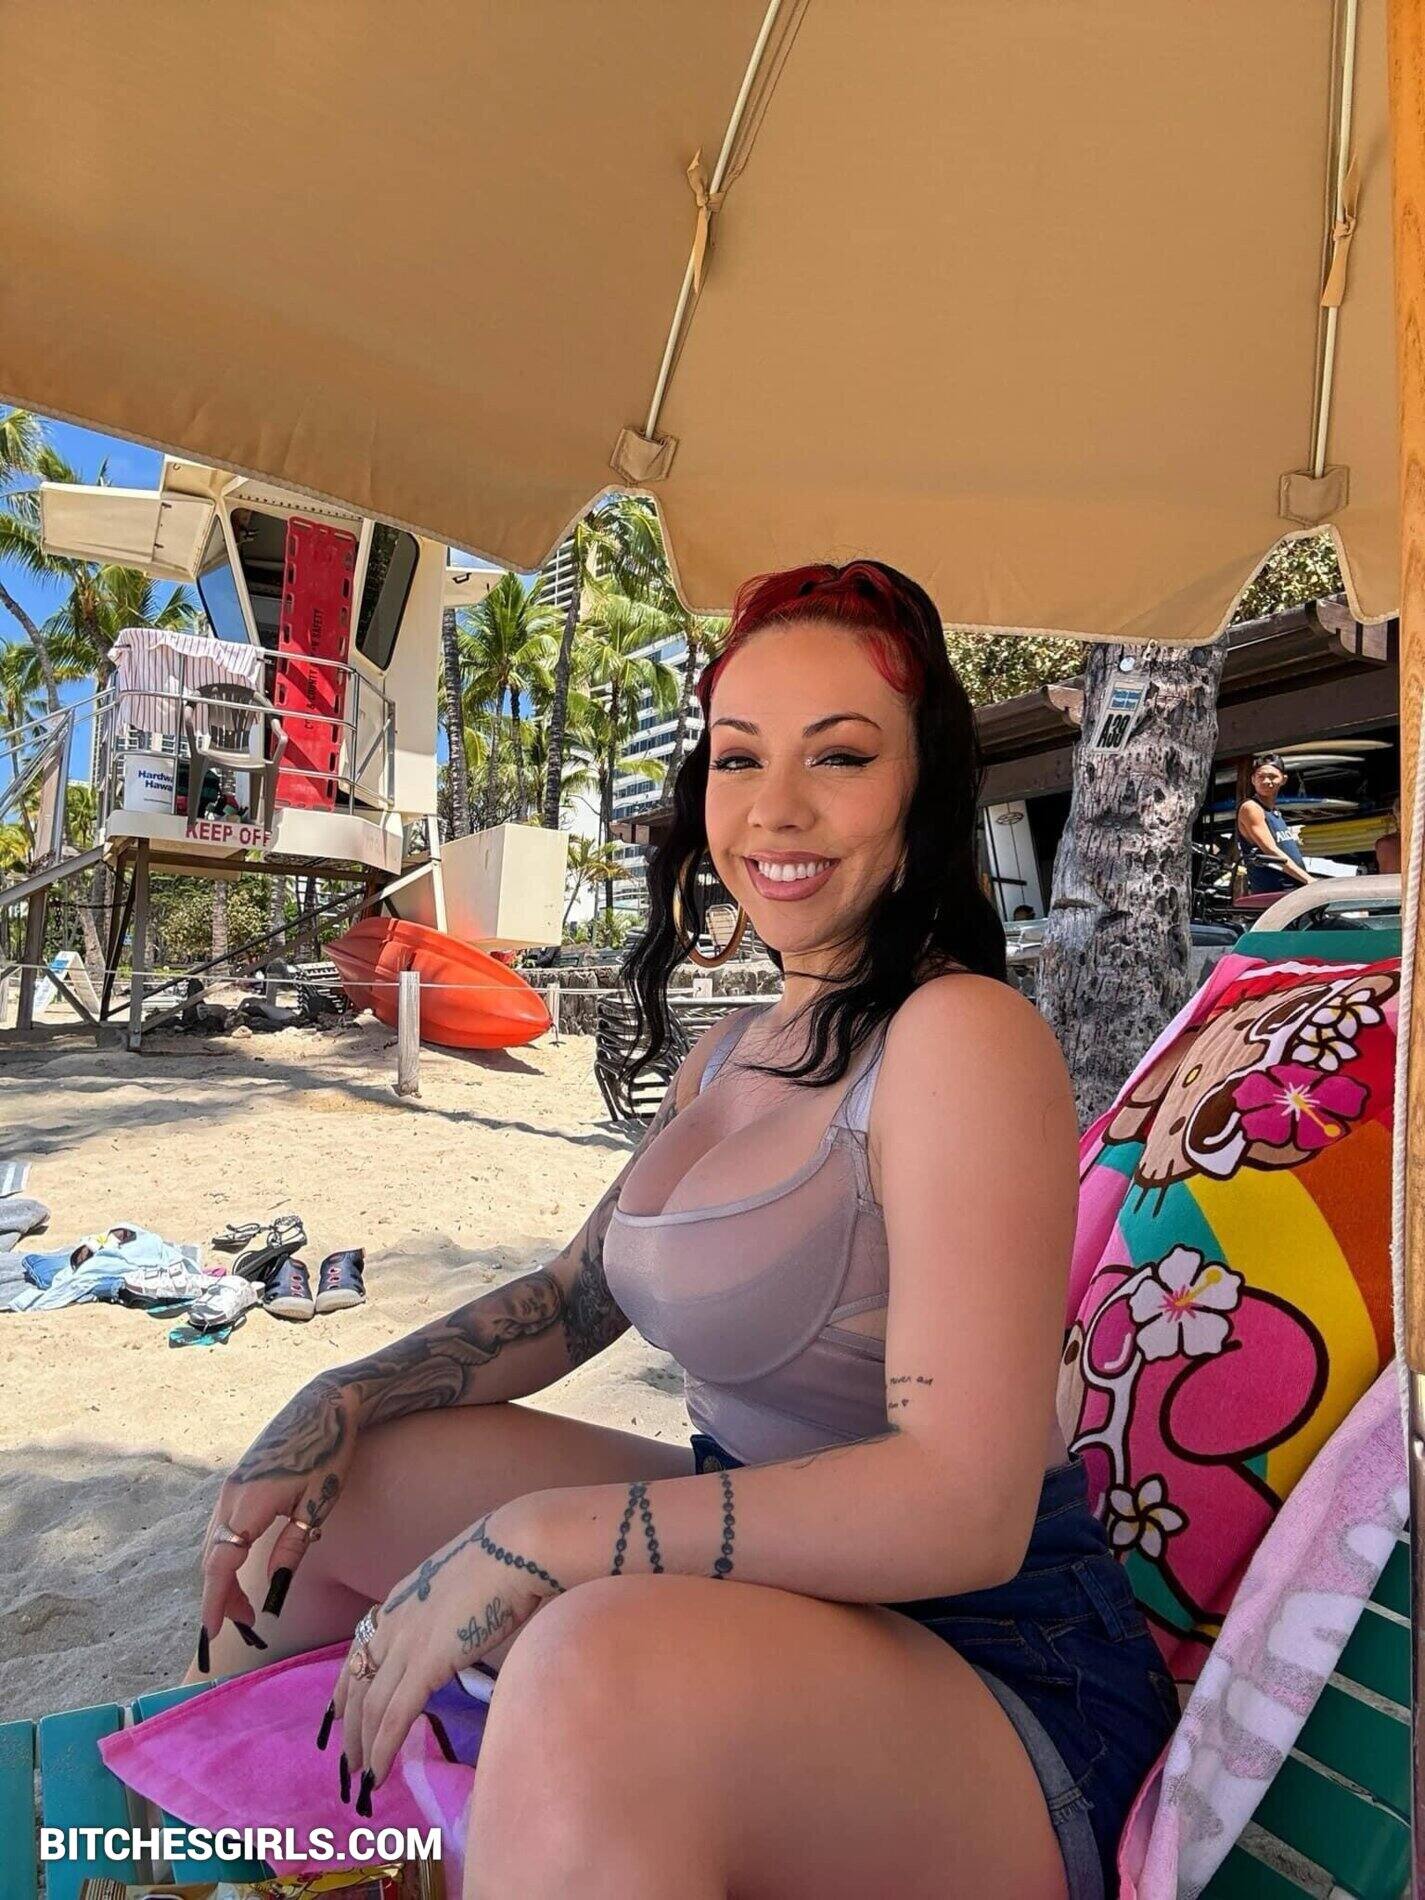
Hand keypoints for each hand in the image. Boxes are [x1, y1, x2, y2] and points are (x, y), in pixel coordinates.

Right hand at [198, 1376, 358, 1657]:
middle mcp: (231, 1494)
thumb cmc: (330, 1453)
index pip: (221, 1564)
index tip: (212, 1632)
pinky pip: (221, 1525)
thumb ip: (291, 1547)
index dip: (214, 1601)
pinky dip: (226, 1552)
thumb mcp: (317, 1505)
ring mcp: (231, 1484)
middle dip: (222, 1595)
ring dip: (223, 1575)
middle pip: (213, 1558)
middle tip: (247, 1623)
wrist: (324, 1404)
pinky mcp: (237, 1479)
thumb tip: (270, 1587)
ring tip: (247, 1603)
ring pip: (214, 1542)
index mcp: (250, 1502)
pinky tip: (243, 1565)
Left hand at [330, 1495, 563, 1800]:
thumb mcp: (463, 1580)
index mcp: (404, 1598)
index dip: (346, 1683)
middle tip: (346, 1759)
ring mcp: (407, 1641)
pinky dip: (382, 1748)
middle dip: (349, 1725)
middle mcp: (395, 1620)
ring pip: (370, 1704)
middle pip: (359, 1681)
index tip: (336, 1710)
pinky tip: (377, 1773)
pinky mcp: (426, 1662)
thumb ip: (451, 1606)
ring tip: (360, 1778)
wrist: (517, 1546)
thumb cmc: (508, 1555)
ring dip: (361, 1745)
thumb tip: (461, 1624)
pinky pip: (394, 1715)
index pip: (361, 1646)